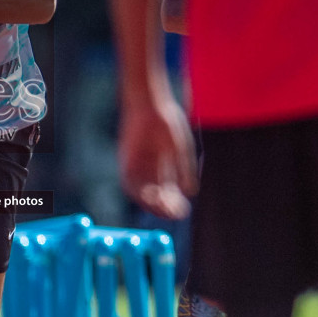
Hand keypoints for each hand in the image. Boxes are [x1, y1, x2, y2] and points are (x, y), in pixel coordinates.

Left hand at [118, 88, 197, 219]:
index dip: (173, 203)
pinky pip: (129, 182)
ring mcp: (135, 164)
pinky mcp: (126, 159)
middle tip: (176, 214)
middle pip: (153, 195)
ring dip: (152, 204)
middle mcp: (146, 168)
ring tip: (166, 209)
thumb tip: (191, 192)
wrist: (149, 102)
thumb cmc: (166, 120)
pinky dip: (139, 192)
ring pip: (141, 192)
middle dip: (164, 207)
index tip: (184, 211)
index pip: (166, 191)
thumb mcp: (179, 148)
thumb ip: (184, 169)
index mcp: (160, 165)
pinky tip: (152, 197)